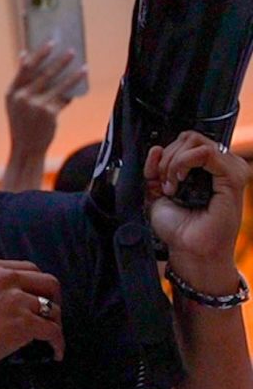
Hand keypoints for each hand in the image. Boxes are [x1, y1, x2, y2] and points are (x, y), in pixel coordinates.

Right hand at [0, 257, 63, 374]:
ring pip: (54, 309)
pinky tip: (55, 352)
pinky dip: (57, 343)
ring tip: (50, 336)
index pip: (29, 269)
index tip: (39, 296)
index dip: (38, 285)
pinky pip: (53, 331)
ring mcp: (17, 300)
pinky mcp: (25, 323)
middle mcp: (7, 278)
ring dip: (54, 323)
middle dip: (54, 299)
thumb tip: (12, 299)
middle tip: (51, 315)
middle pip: (48, 283)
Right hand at [4, 43, 84, 158]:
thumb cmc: (22, 122)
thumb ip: (21, 81)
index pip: (25, 69)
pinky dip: (73, 92)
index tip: (51, 43)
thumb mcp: (15, 102)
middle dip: (59, 61)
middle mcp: (22, 98)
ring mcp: (35, 106)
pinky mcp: (48, 114)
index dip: (39, 55)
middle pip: (44, 74)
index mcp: (12, 92)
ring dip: (73, 74)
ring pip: (59, 85)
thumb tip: (24, 55)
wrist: (26, 147)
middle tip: (71, 50)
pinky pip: (64, 99)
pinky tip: (81, 85)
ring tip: (83, 66)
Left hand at [147, 130, 249, 290]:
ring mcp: (230, 170)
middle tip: (164, 182)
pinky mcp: (232, 178)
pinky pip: (205, 152)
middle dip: (167, 157)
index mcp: (208, 169)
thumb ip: (156, 170)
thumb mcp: (158, 192)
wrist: (189, 251)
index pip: (186, 141)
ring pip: (195, 141)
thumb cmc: (179, 228)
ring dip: (173, 161)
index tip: (156, 177)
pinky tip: (177, 180)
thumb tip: (157, 148)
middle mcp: (221, 167)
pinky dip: (182, 162)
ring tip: (171, 185)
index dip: (165, 154)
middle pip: (189, 137)